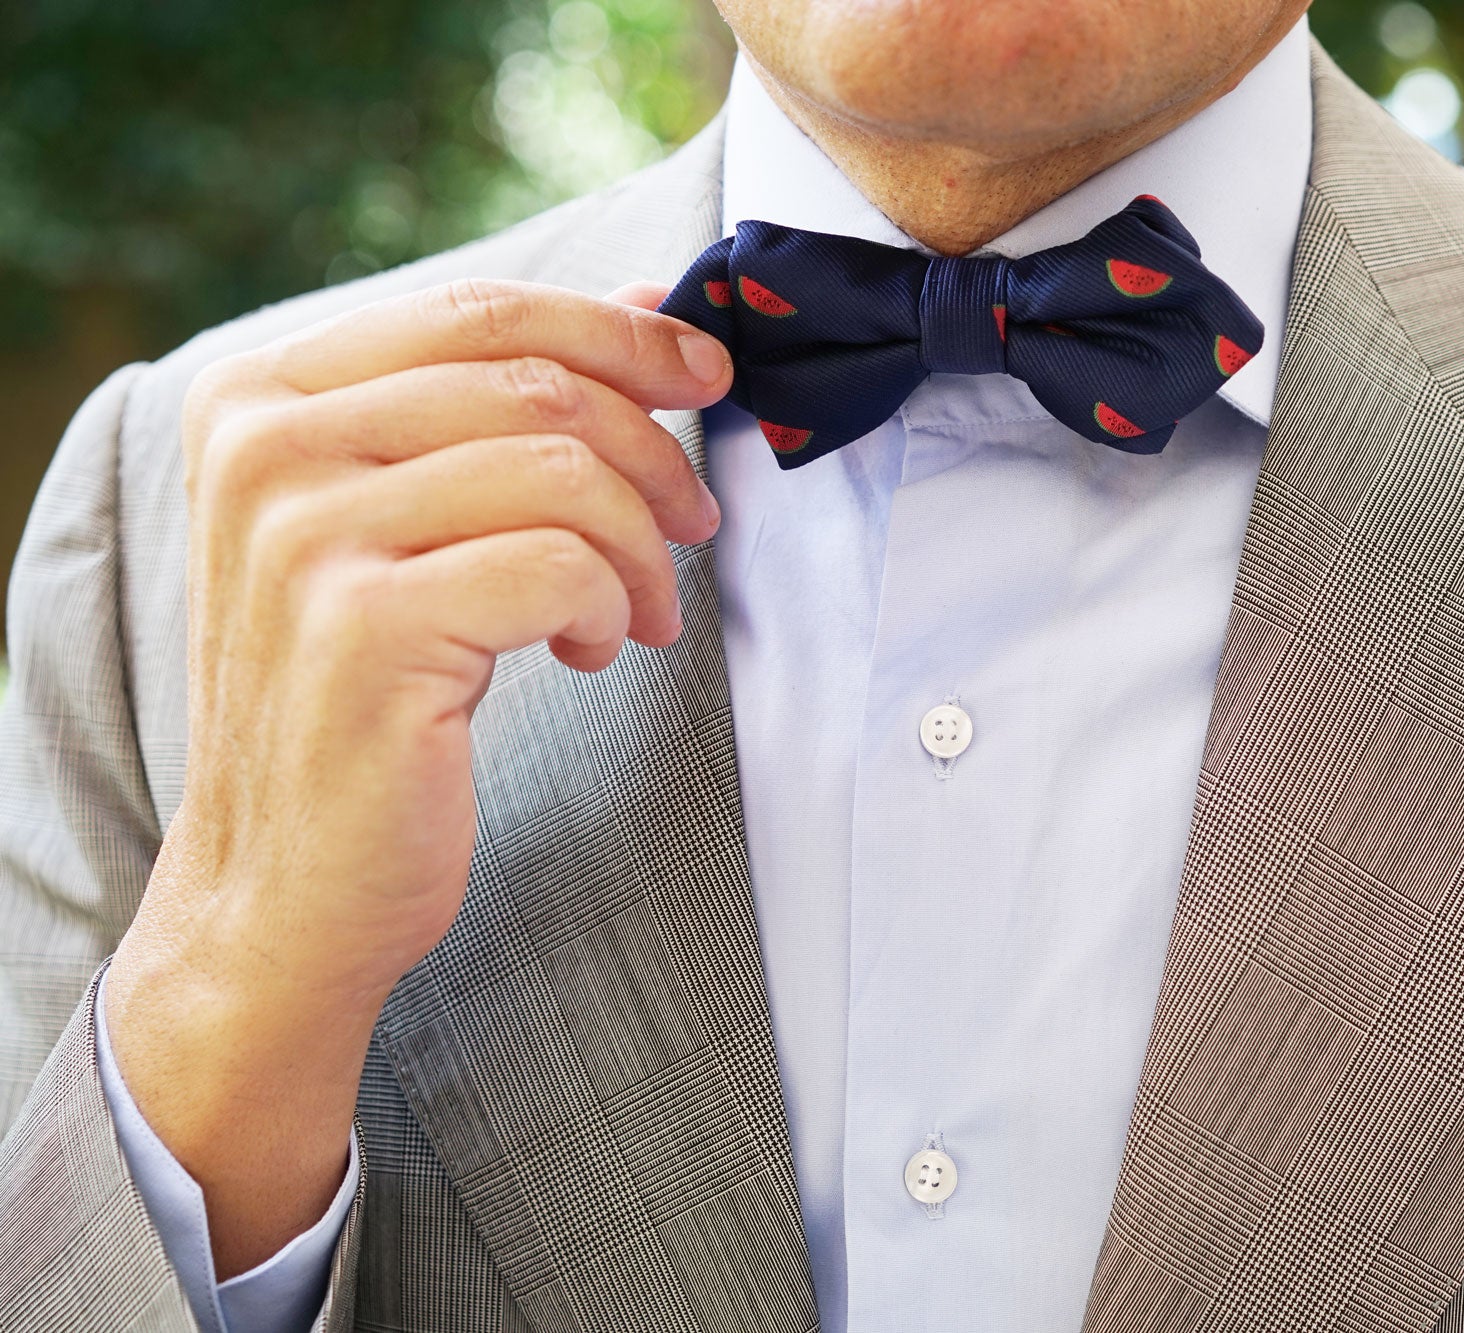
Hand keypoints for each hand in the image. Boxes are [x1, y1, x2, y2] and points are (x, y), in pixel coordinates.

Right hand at [101, 278, 726, 1276]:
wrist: (284, 883)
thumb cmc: (360, 699)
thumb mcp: (406, 527)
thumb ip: (494, 411)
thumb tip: (641, 307)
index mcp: (260, 398)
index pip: (479, 313)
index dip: (617, 331)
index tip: (704, 370)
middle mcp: (266, 450)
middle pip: (536, 385)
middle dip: (654, 453)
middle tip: (695, 524)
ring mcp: (305, 536)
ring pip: (563, 471)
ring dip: (639, 546)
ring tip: (637, 611)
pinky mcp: (365, 627)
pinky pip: (561, 565)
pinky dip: (608, 606)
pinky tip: (590, 652)